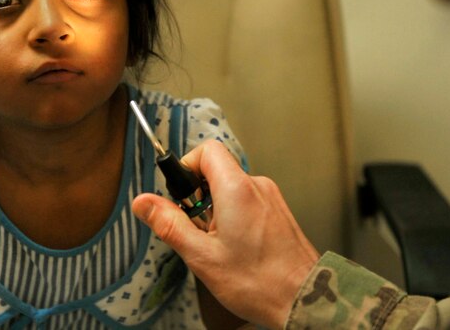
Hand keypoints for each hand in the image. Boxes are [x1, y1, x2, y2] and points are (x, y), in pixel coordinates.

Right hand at [132, 140, 319, 328]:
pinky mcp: (278, 211)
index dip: (187, 166)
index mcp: (237, 189)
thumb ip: (170, 224)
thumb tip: (144, 203)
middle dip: (198, 196)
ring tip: (218, 245)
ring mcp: (271, 198)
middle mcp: (257, 186)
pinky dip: (234, 217)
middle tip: (197, 229)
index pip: (207, 150)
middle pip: (217, 170)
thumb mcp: (203, 256)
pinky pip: (247, 201)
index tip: (180, 194)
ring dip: (216, 210)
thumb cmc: (261, 282)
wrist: (306, 298)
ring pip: (231, 188)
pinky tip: (236, 248)